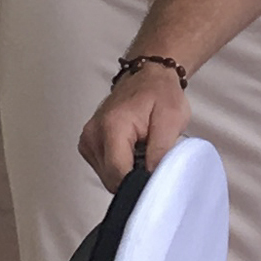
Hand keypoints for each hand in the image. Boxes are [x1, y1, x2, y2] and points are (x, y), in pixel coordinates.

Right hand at [78, 63, 191, 189]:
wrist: (149, 76)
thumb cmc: (160, 93)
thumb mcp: (173, 119)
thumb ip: (161, 151)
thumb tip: (152, 178)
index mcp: (112, 126)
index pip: (118, 174)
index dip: (138, 184)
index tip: (154, 180)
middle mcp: (94, 133)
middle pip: (112, 179)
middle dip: (135, 178)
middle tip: (151, 157)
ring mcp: (88, 140)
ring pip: (108, 178)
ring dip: (128, 172)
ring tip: (142, 150)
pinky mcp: (88, 144)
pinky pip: (105, 170)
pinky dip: (121, 166)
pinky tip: (132, 151)